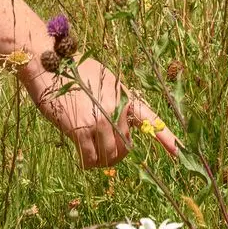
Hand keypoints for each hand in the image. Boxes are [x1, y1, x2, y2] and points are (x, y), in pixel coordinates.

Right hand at [21, 54, 180, 169]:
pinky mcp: (80, 129)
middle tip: (105, 147)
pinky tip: (83, 153)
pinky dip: (88, 161)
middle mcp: (115, 110)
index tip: (180, 153)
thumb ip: (115, 101)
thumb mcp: (104, 81)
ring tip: (92, 150)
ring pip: (109, 156)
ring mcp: (99, 121)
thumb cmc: (72, 73)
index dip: (166, 137)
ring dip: (102, 159)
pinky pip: (90, 158)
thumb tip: (121, 124)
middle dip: (118, 153)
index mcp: (124, 96)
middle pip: (125, 148)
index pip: (149, 119)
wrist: (47, 67)